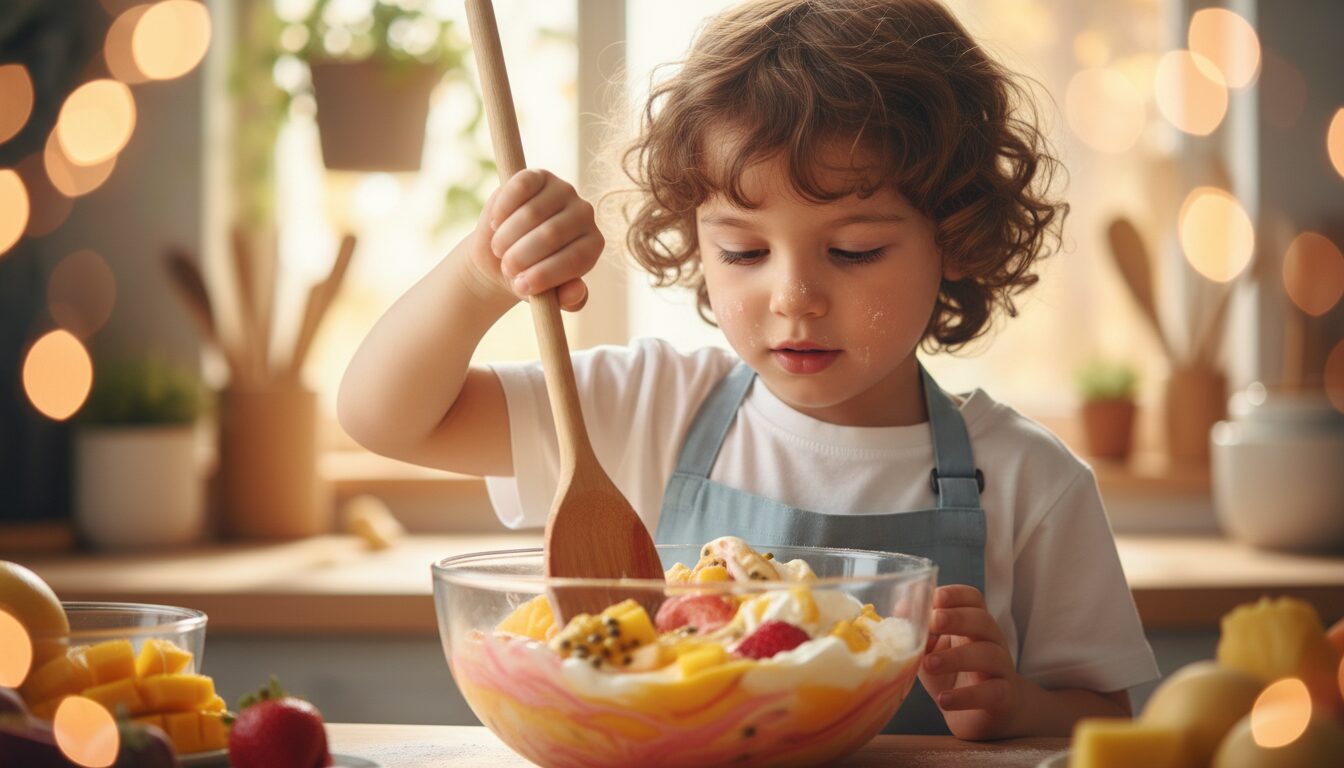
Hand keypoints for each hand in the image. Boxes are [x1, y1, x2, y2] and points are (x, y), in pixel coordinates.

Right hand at [463, 168, 602, 310]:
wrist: (504, 257)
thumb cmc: (530, 277)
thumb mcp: (549, 298)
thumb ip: (567, 299)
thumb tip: (576, 292)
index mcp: (593, 244)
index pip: (575, 259)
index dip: (545, 275)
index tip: (521, 287)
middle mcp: (584, 214)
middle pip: (552, 234)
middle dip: (522, 256)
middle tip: (507, 268)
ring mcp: (562, 191)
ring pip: (532, 213)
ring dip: (507, 237)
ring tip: (500, 250)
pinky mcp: (538, 176)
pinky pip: (519, 187)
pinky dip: (502, 209)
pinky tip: (495, 224)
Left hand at [918, 584, 1027, 739]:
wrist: (985, 715)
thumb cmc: (954, 674)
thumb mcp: (932, 651)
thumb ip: (919, 631)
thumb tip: (901, 607)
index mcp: (972, 624)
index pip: (973, 599)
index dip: (956, 594)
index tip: (935, 597)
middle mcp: (991, 641)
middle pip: (983, 620)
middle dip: (958, 618)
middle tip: (934, 621)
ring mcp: (1000, 668)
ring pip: (989, 654)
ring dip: (957, 657)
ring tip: (929, 664)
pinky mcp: (1004, 697)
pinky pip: (993, 692)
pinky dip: (968, 696)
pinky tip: (945, 699)